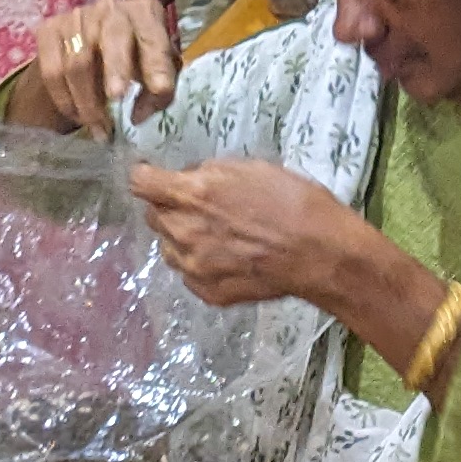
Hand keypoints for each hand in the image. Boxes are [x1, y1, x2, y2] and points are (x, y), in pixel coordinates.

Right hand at [23, 0, 180, 136]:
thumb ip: (158, 92)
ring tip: (98, 127)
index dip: (157, 63)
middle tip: (117, 97)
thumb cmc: (135, 58)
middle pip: (113, 38)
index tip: (160, 89)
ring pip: (78, 62)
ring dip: (88, 101)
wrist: (95, 44)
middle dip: (116, 68)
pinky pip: (52, 71)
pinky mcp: (49, 30)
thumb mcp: (157, 71)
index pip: (154, 38)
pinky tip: (76, 116)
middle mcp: (112, 8)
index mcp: (145, 13)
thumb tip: (137, 116)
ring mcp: (77, 16)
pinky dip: (64, 99)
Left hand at [133, 155, 376, 308]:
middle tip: (202, 207)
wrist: (319, 253)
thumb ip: (211, 173)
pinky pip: (189, 274)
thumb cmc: (293, 201)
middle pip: (153, 216)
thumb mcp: (252, 168)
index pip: (141, 183)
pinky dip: (202, 264)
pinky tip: (231, 259)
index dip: (146, 176)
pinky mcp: (206, 293)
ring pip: (168, 247)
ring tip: (219, 236)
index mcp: (193, 194)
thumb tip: (189, 178)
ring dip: (183, 238)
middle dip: (170, 208)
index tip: (155, 177)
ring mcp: (193, 267)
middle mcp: (183, 232)